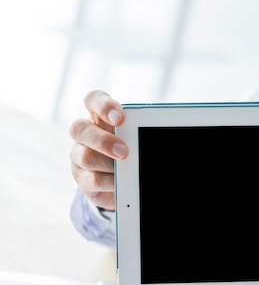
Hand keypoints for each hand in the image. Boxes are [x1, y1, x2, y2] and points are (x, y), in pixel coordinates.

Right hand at [69, 90, 127, 210]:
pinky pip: (92, 180)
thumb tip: (154, 132)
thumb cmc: (130, 153)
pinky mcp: (82, 179)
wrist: (123, 183)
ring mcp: (79, 156)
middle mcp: (85, 135)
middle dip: (103, 140)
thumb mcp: (135, 139)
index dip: (103, 106)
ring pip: (84, 156)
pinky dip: (110, 183)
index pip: (93, 100)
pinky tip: (121, 184)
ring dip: (109, 165)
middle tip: (124, 151)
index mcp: (100, 117)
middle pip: (79, 128)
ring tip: (127, 171)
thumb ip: (138, 133)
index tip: (120, 117)